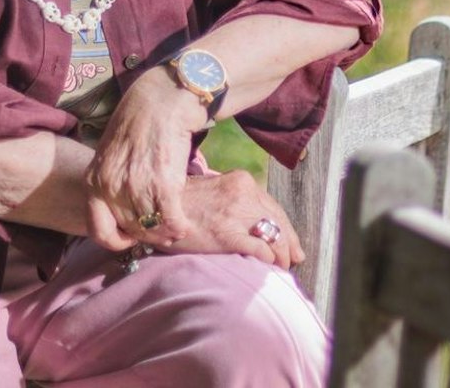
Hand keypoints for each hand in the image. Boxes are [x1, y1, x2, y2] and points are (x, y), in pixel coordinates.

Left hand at [84, 69, 210, 250]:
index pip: (98, 230)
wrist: (162, 100)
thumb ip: (111, 182)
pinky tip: (184, 224)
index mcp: (93, 180)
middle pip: (130, 229)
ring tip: (175, 229)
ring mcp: (135, 186)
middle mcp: (110, 186)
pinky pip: (171, 218)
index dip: (116, 241)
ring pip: (151, 226)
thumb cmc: (138, 124)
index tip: (131, 238)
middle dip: (147, 236)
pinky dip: (179, 225)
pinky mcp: (162, 182)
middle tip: (162, 234)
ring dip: (166, 232)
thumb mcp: (110, 153)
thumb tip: (121, 211)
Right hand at [157, 171, 304, 269]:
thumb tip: (253, 221)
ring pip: (275, 237)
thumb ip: (234, 201)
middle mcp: (243, 193)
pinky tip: (269, 267)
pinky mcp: (228, 234)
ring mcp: (236, 213)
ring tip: (282, 268)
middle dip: (289, 243)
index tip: (292, 243)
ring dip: (282, 255)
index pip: (273, 207)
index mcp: (241, 182)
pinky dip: (269, 261)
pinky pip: (261, 249)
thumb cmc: (180, 205)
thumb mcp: (212, 191)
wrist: (155, 211)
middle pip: (279, 222)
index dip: (286, 228)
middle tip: (294, 259)